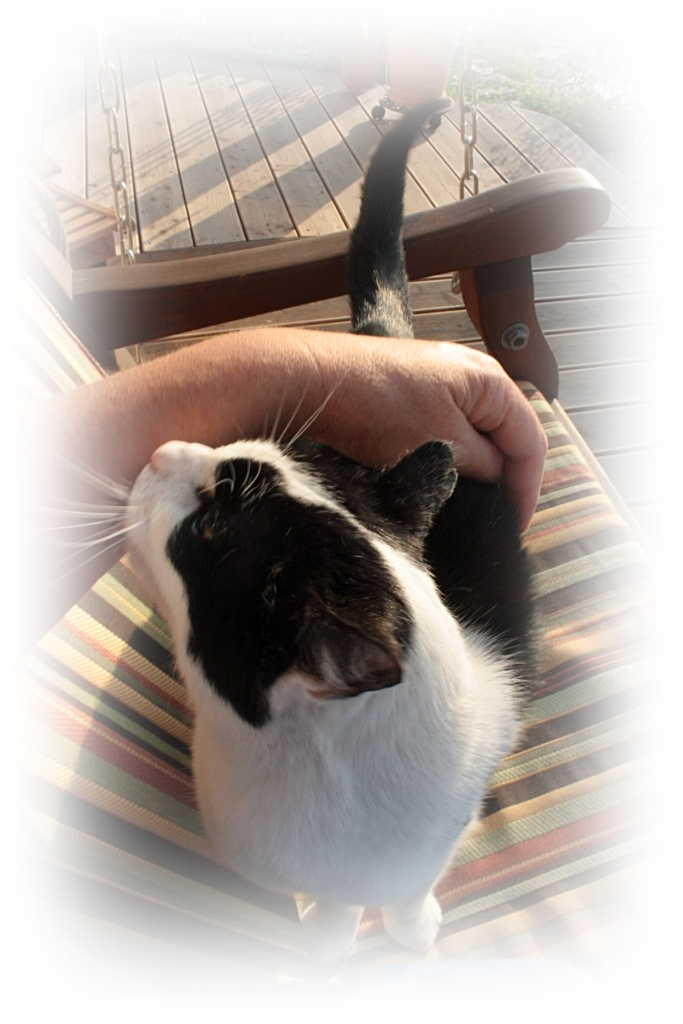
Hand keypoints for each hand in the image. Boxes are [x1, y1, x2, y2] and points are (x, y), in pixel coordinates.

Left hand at [303, 336, 547, 532]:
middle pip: (505, 436)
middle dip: (501, 479)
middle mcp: (470, 375)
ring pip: (473, 436)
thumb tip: (497, 480)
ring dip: (472, 469)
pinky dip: (446, 456)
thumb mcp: (442, 447)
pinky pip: (444, 430)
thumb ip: (483, 466)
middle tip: (490, 520)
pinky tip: (431, 477)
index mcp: (490, 381)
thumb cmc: (375, 405)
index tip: (515, 525)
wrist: (313, 381)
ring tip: (461, 503)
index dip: (526, 489)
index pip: (530, 442)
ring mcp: (439, 381)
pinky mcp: (411, 393)